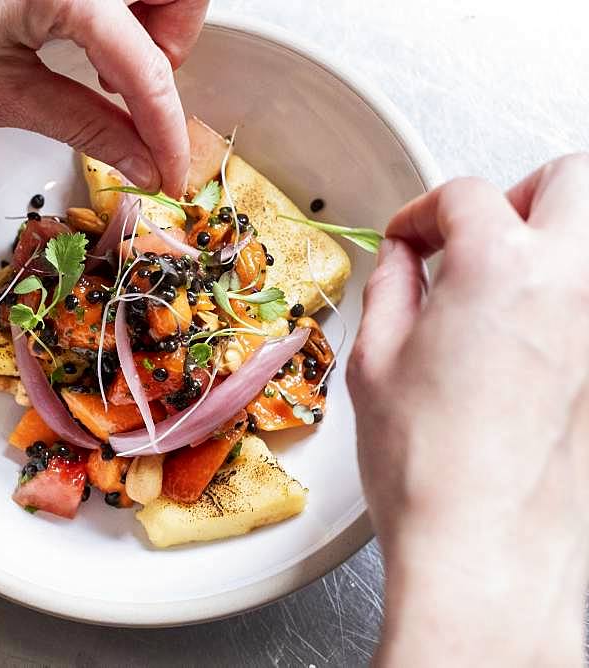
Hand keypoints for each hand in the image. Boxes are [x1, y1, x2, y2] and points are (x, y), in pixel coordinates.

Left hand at [0, 0, 208, 196]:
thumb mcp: (3, 95)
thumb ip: (84, 124)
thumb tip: (140, 159)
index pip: (146, 66)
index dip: (167, 129)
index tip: (170, 171)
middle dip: (175, 47)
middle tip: (139, 95)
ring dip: (155, 26)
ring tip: (112, 72)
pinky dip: (126, 13)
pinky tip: (96, 46)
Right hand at [348, 155, 588, 664]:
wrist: (483, 545)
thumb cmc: (428, 465)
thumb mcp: (375, 360)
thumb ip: (391, 288)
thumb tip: (401, 261)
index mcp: (500, 267)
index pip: (465, 195)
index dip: (421, 213)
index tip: (406, 240)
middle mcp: (573, 283)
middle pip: (568, 180)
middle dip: (514, 194)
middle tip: (474, 235)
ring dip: (550, 238)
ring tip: (501, 283)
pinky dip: (563, 298)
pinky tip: (523, 338)